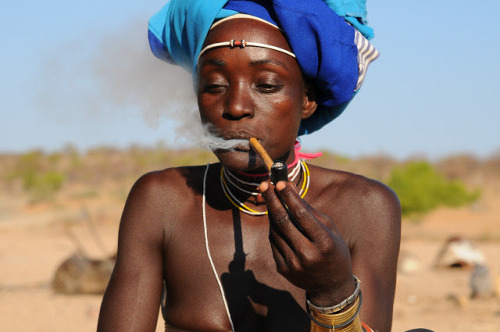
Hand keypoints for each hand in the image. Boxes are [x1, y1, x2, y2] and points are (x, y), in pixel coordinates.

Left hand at [259, 180, 354, 306]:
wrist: (330, 286)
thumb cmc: (333, 250)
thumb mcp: (329, 229)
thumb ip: (309, 209)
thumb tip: (289, 188)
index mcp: (323, 242)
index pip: (301, 214)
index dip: (288, 197)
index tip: (279, 182)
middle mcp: (307, 254)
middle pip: (283, 221)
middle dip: (272, 200)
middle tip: (264, 185)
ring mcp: (293, 264)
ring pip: (275, 231)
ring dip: (271, 213)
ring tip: (272, 200)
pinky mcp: (283, 269)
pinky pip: (273, 243)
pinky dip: (273, 229)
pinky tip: (276, 220)